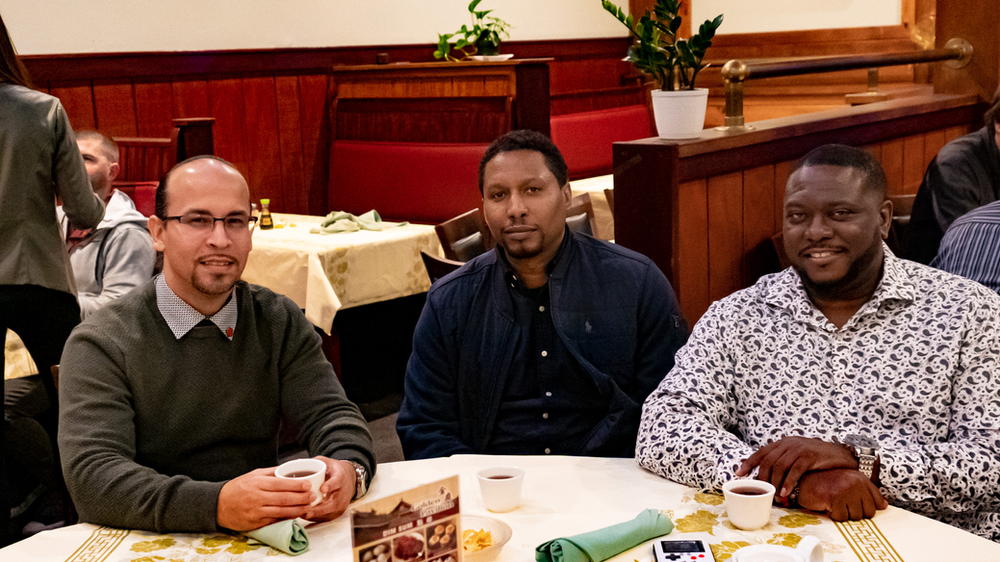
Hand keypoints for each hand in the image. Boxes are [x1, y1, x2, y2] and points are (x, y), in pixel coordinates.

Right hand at [217, 467, 313, 530]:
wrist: (218, 505)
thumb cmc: (238, 487)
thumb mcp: (254, 475)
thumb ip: (272, 472)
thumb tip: (291, 467)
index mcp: (258, 483)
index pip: (281, 484)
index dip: (297, 485)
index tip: (308, 484)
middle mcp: (257, 498)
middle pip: (284, 498)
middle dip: (301, 498)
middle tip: (313, 496)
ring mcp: (256, 512)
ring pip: (282, 511)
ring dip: (298, 510)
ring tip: (308, 507)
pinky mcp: (256, 523)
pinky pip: (274, 521)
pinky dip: (287, 518)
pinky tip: (296, 515)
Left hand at [302, 457, 356, 521]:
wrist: (348, 479)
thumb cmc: (333, 471)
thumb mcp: (326, 462)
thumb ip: (314, 462)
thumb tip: (297, 463)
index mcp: (340, 476)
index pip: (337, 481)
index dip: (330, 485)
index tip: (322, 489)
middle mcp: (343, 492)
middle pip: (334, 503)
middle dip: (320, 508)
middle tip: (307, 510)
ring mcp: (342, 503)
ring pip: (330, 512)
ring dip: (316, 515)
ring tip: (302, 514)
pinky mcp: (338, 512)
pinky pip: (327, 517)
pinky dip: (317, 518)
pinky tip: (306, 516)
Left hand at [737, 436, 856, 495]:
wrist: (841, 454)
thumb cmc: (817, 458)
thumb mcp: (796, 455)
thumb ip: (782, 460)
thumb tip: (765, 475)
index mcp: (782, 443)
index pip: (761, 452)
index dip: (748, 463)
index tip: (738, 474)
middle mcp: (788, 444)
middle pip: (768, 461)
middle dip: (762, 478)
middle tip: (762, 492)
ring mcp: (798, 449)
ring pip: (779, 467)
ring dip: (775, 484)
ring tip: (774, 497)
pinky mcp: (809, 456)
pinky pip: (795, 471)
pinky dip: (788, 483)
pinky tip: (785, 493)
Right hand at [797, 469, 887, 520]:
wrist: (803, 480)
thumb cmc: (824, 483)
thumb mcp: (848, 483)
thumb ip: (866, 492)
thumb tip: (884, 506)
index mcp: (860, 478)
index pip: (878, 502)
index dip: (867, 508)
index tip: (856, 506)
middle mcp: (856, 482)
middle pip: (868, 513)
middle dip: (855, 513)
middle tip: (842, 505)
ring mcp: (846, 490)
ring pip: (855, 517)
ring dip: (843, 514)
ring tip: (834, 503)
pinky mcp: (835, 498)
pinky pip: (841, 518)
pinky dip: (833, 515)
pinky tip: (827, 505)